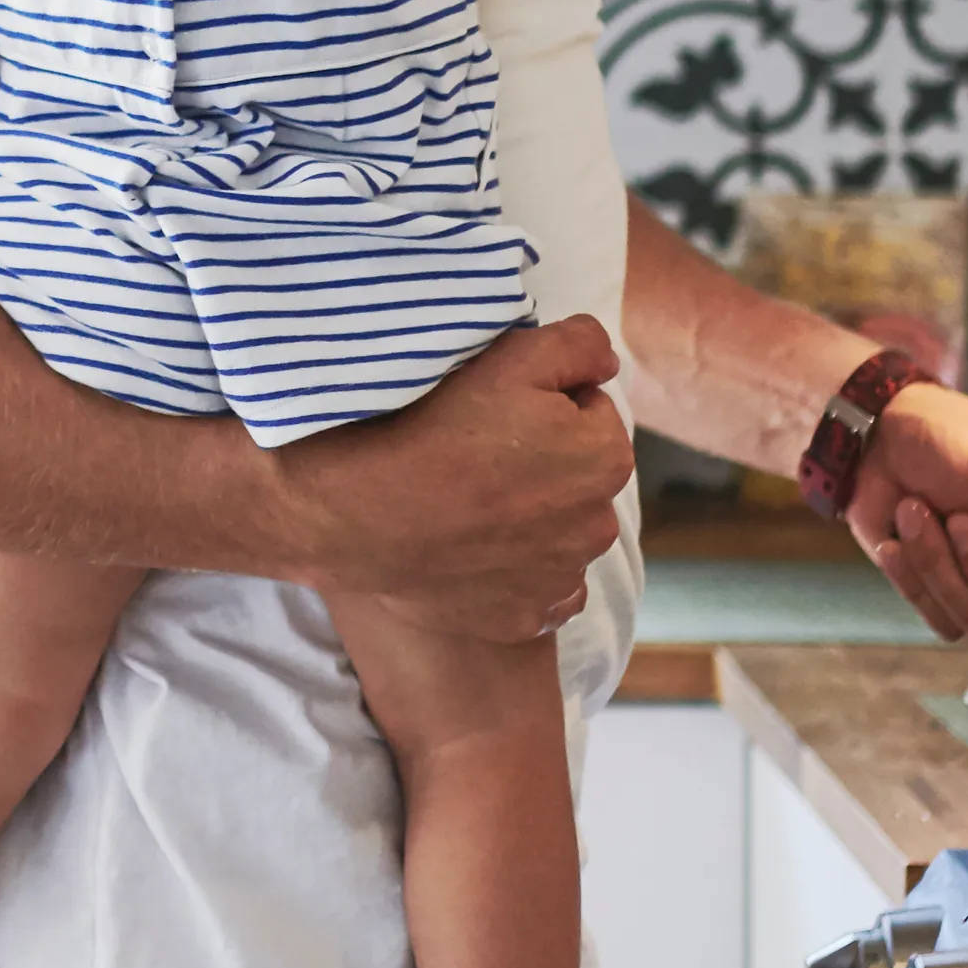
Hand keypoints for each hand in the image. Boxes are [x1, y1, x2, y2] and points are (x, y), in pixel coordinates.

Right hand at [271, 316, 631, 639]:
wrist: (361, 512)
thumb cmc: (435, 427)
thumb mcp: (512, 357)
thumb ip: (580, 346)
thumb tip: (605, 366)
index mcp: (605, 459)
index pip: (589, 415)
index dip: (543, 406)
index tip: (495, 413)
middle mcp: (597, 526)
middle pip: (575, 479)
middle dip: (543, 465)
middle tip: (477, 456)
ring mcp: (559, 580)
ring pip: (556, 535)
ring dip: (529, 520)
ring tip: (468, 504)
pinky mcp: (523, 620)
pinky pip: (536, 590)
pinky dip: (514, 573)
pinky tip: (473, 551)